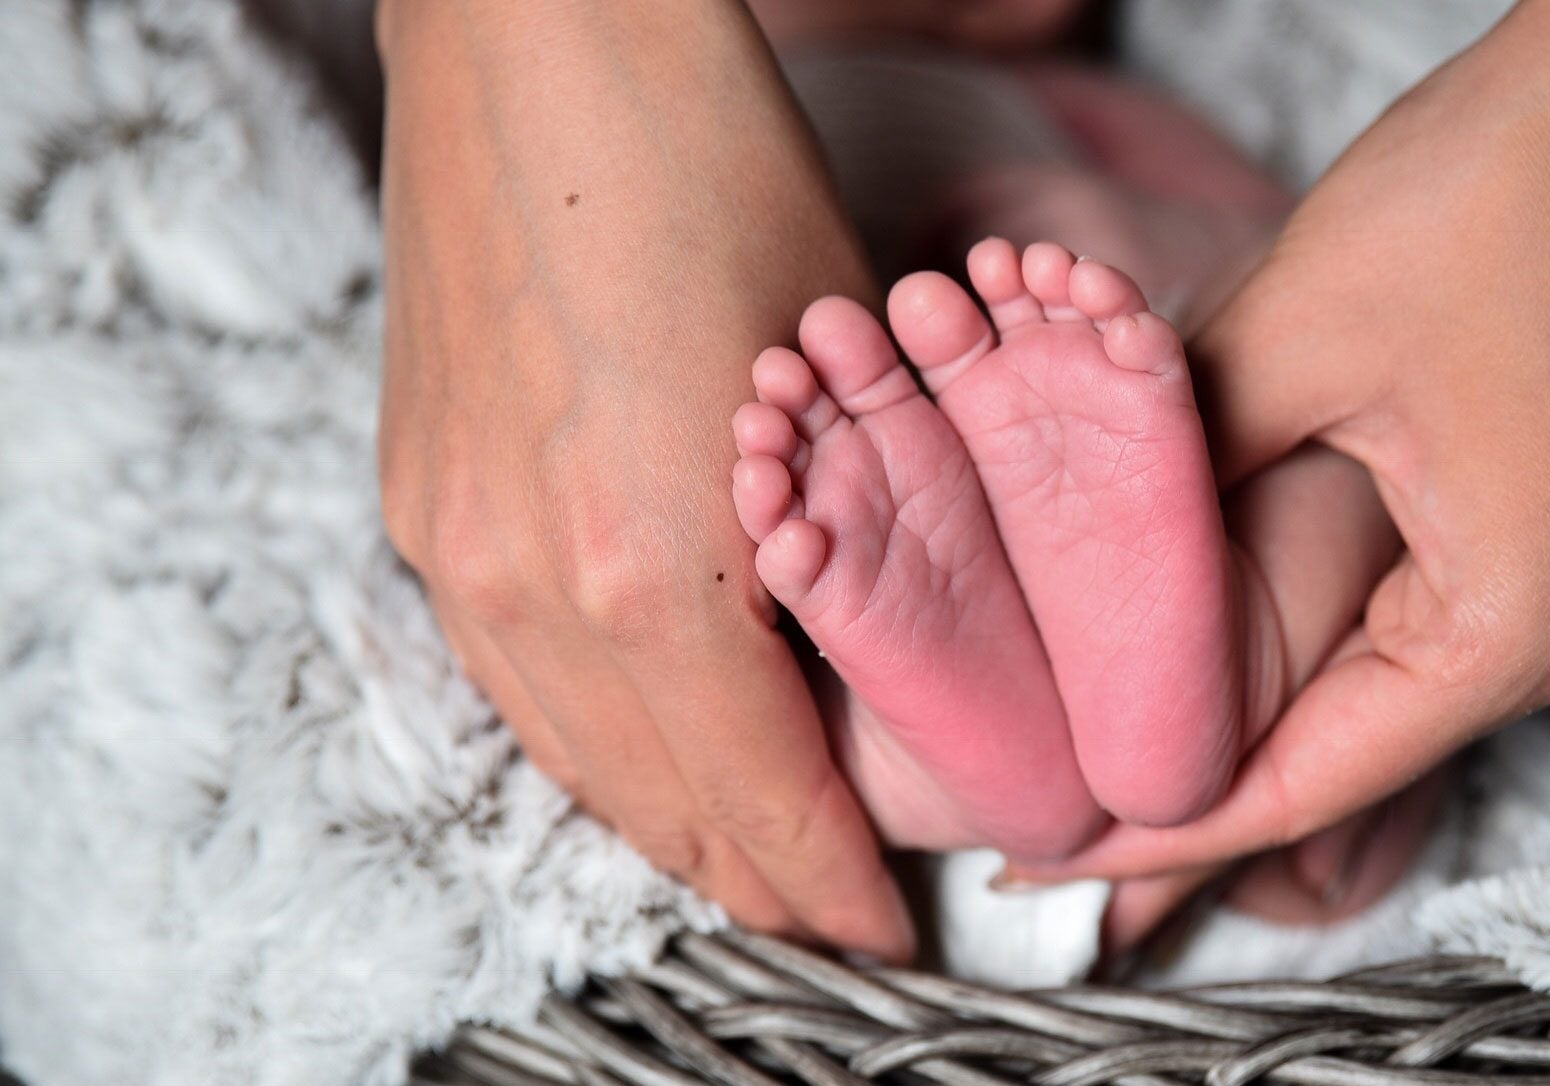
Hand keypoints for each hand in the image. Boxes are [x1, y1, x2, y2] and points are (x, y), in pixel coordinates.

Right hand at [375, 0, 911, 957]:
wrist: (540, 44)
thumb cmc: (715, 173)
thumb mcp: (838, 374)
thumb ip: (844, 540)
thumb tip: (875, 656)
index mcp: (655, 563)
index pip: (758, 791)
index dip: (827, 880)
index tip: (882, 931)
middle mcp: (530, 583)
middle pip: (653, 803)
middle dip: (751, 880)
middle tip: (829, 921)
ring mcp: (453, 544)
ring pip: (567, 754)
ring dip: (664, 824)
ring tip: (744, 865)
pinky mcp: (417, 499)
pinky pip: (508, 677)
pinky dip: (588, 738)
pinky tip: (641, 750)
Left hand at [1017, 0, 1549, 892]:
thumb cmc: (1496, 190)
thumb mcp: (1292, 338)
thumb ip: (1177, 474)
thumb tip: (1074, 560)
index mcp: (1518, 625)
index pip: (1302, 784)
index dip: (1160, 833)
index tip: (1042, 865)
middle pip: (1345, 754)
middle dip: (1192, 779)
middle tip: (1046, 815)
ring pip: (1378, 687)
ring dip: (1252, 702)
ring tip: (1107, 733)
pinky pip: (1422, 619)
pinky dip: (1315, 633)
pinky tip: (1216, 636)